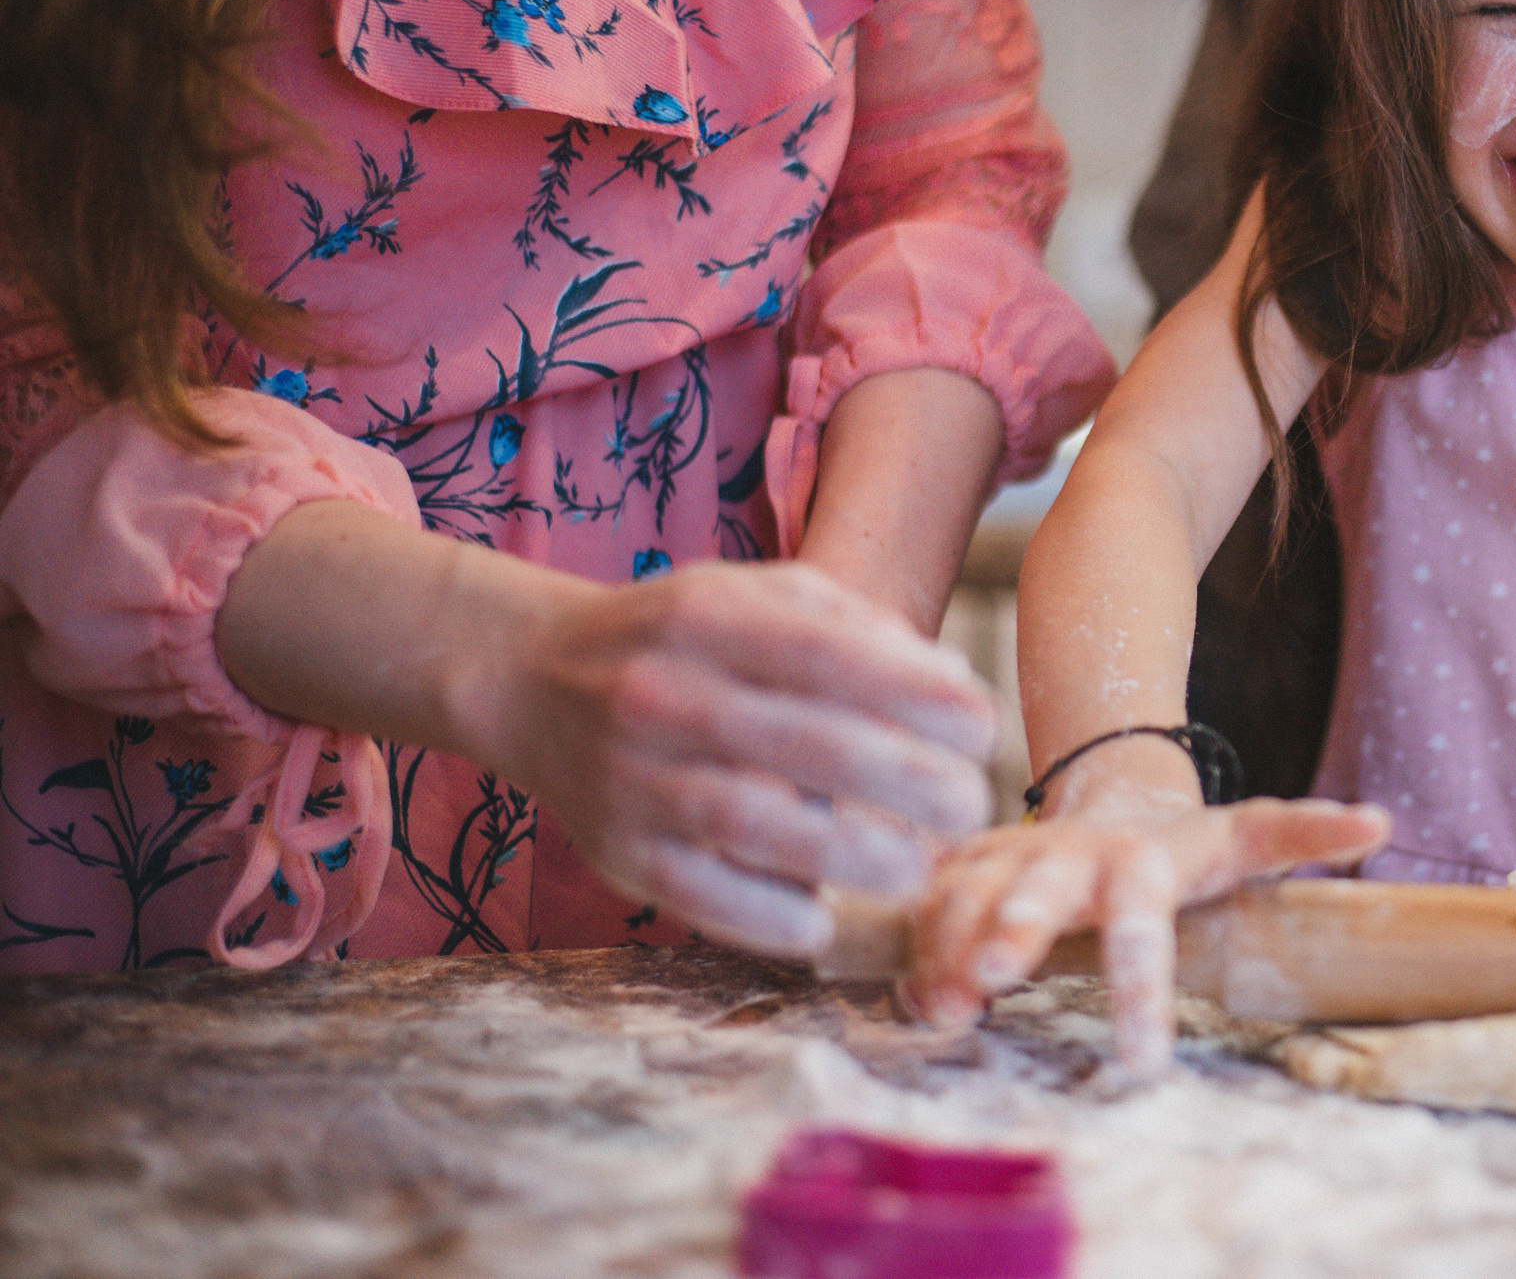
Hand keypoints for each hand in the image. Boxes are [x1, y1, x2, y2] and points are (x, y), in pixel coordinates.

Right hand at [460, 561, 998, 957]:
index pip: (827, 654)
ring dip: (850, 855)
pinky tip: (825, 920)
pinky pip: (696, 893)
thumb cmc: (681, 640)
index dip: (915, 693)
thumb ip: (854, 626)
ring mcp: (632, 776)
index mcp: (707, 616)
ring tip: (921, 870)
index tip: (983, 726)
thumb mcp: (753, 596)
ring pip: (752, 822)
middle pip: (803, 742)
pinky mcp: (614, 851)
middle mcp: (663, 692)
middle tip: (970, 806)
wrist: (532, 681)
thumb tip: (953, 683)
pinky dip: (766, 914)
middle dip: (906, 779)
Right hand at [907, 793, 1389, 1072]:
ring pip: (970, 896)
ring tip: (942, 1010)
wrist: (1107, 787)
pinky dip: (917, 946)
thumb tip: (1380, 821)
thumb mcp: (1242, 835)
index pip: (1144, 922)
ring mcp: (1012, 857)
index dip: (1140, 986)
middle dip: (1012, 928)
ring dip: (950, 949)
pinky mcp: (967, 866)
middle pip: (1039, 890)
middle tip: (992, 979)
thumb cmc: (1182, 841)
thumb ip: (1301, 834)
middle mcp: (1070, 854)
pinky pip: (931, 902)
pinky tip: (914, 999)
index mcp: (1142, 860)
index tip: (1142, 1061)